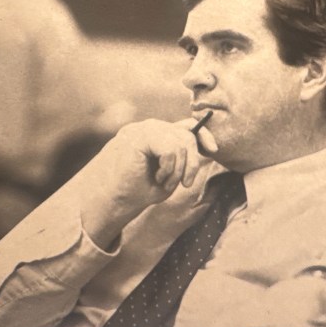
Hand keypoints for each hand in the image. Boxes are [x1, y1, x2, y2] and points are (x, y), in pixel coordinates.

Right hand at [78, 118, 217, 248]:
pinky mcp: (138, 136)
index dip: (204, 135)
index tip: (213, 150)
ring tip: (164, 182)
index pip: (188, 125)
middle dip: (193, 163)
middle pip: (188, 135)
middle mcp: (151, 127)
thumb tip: (208, 147)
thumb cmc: (138, 191)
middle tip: (186, 184)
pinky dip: (169, 168)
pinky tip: (157, 177)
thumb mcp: (169, 174)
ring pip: (181, 142)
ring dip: (178, 170)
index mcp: (157, 134)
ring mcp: (143, 129)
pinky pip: (170, 148)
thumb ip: (184, 158)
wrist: (112, 200)